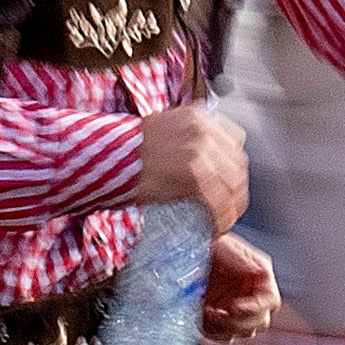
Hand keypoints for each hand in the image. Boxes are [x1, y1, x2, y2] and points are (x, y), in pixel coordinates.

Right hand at [128, 102, 251, 222]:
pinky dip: (221, 219)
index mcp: (200, 116)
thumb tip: (206, 161)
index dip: (232, 165)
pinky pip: (219, 202)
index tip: (227, 183)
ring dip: (231, 208)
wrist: (107, 157)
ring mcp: (201, 151)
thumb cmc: (128, 149)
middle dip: (234, 190)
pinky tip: (214, 228)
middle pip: (237, 165)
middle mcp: (205, 130)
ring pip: (233, 186)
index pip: (235, 141)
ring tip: (220, 222)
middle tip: (226, 209)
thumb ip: (188, 138)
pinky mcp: (195, 174)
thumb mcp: (165, 129)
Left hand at [199, 232, 288, 341]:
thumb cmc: (208, 244)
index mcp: (260, 276)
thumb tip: (257, 274)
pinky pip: (224, 336)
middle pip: (260, 322)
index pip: (270, 300)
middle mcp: (253, 295)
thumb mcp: (223, 246)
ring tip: (208, 313)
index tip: (234, 309)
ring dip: (227, 327)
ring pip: (244, 332)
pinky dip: (214, 332)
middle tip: (218, 313)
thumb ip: (240, 259)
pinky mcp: (221, 319)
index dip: (256, 309)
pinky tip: (202, 316)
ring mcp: (238, 309)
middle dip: (239, 322)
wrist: (185, 251)